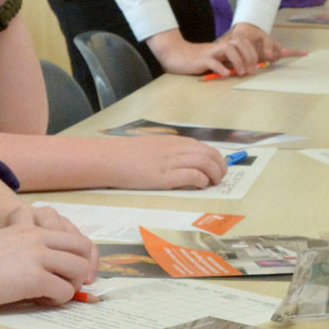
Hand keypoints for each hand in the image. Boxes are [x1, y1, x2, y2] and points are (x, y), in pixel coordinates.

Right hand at [0, 218, 98, 308]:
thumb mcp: (4, 244)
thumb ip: (26, 250)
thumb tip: (48, 270)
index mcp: (30, 228)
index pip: (74, 237)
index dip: (79, 258)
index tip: (70, 275)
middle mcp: (38, 238)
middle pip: (84, 251)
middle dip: (81, 271)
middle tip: (66, 286)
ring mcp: (37, 257)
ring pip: (79, 271)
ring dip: (70, 287)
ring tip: (49, 295)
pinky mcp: (33, 278)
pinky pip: (64, 292)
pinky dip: (56, 301)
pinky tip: (36, 301)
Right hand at [103, 135, 225, 189]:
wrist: (108, 159)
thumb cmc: (124, 155)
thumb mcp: (150, 147)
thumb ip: (166, 152)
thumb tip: (181, 162)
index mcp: (172, 142)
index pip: (203, 146)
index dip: (215, 158)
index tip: (217, 167)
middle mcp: (174, 149)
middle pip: (209, 154)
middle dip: (220, 166)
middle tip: (219, 177)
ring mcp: (170, 162)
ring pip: (205, 163)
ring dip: (214, 174)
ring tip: (213, 183)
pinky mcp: (164, 177)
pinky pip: (192, 176)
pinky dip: (201, 181)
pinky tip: (199, 186)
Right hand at [146, 26, 300, 77]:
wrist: (174, 54)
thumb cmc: (195, 59)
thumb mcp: (215, 60)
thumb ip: (227, 62)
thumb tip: (244, 69)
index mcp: (223, 46)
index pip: (243, 42)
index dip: (253, 52)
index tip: (257, 66)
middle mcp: (219, 46)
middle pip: (239, 43)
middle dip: (249, 55)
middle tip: (252, 70)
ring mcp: (210, 52)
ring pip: (229, 49)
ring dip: (238, 60)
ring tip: (241, 73)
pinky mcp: (200, 60)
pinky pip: (213, 62)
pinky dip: (221, 68)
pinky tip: (225, 74)